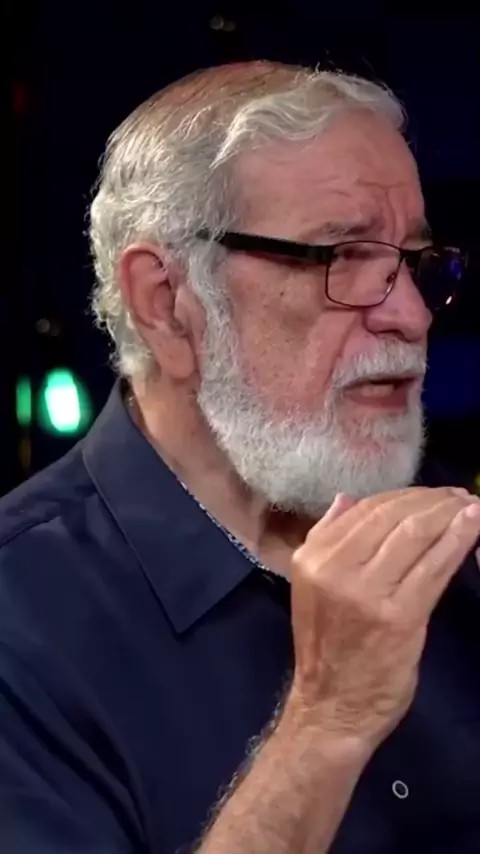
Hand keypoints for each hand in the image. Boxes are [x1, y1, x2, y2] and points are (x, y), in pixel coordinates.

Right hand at [287, 487, 479, 750]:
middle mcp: (335, 568)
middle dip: (432, 500)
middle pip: (393, 516)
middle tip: (459, 495)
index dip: (405, 495)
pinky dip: (459, 540)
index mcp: (313, 557)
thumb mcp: (310, 586)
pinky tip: (474, 526)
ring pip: (416, 534)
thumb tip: (347, 499)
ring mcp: (367, 592)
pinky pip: (435, 566)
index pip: (365, 509)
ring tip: (471, 505)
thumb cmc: (328, 648)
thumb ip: (326, 539)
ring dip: (450, 514)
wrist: (332, 707)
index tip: (432, 493)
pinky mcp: (400, 616)